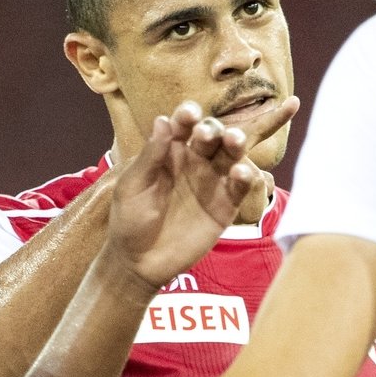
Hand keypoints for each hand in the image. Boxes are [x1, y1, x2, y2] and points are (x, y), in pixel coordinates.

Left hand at [103, 97, 299, 288]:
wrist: (140, 262)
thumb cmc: (129, 219)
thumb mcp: (133, 186)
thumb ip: (151, 156)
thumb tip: (163, 120)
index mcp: (170, 150)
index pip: (183, 125)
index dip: (188, 116)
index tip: (189, 114)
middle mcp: (195, 161)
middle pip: (213, 135)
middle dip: (214, 129)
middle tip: (209, 133)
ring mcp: (212, 182)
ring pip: (231, 155)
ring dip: (236, 144)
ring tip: (235, 140)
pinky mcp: (225, 206)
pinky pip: (239, 187)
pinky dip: (245, 177)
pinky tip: (241, 173)